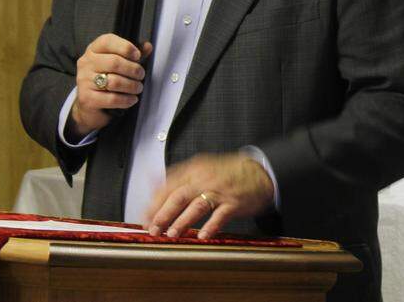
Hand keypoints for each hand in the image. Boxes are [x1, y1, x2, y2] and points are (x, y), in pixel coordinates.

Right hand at [69, 34, 151, 136]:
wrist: (89, 104)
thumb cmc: (106, 79)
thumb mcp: (119, 63)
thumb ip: (132, 55)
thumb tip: (147, 46)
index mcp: (93, 50)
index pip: (107, 41)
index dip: (126, 47)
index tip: (138, 56)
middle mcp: (86, 63)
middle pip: (114, 62)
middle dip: (133, 69)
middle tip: (141, 75)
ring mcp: (84, 81)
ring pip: (114, 82)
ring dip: (132, 86)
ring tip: (138, 88)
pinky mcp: (87, 99)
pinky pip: (112, 99)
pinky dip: (126, 100)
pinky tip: (132, 99)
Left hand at [145, 153, 274, 239]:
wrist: (259, 171)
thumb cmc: (227, 172)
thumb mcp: (201, 167)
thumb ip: (178, 177)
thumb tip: (152, 183)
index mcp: (193, 170)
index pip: (168, 186)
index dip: (154, 203)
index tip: (145, 217)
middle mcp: (204, 179)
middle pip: (178, 195)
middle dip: (162, 214)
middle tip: (153, 229)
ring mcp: (220, 191)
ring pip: (197, 205)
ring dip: (182, 221)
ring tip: (172, 234)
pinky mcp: (234, 203)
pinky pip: (221, 215)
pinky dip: (211, 226)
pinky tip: (203, 236)